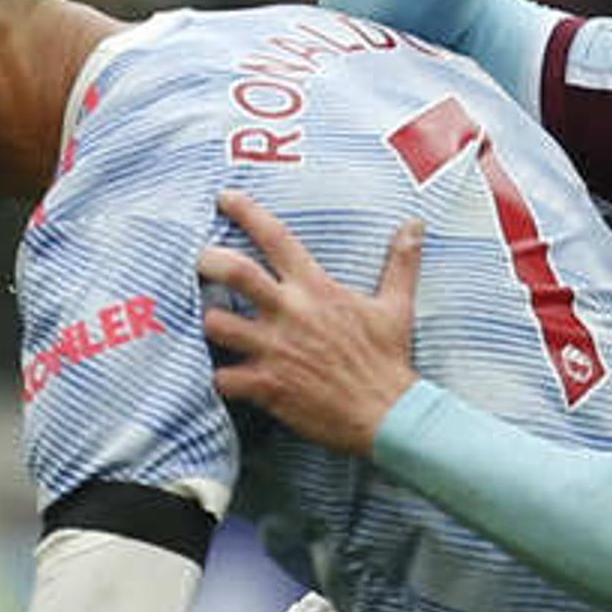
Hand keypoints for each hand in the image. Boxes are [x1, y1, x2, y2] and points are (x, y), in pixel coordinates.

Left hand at [202, 189, 423, 454]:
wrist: (386, 413)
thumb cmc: (389, 359)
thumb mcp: (397, 305)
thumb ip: (400, 262)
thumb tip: (415, 226)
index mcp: (316, 288)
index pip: (276, 237)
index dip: (245, 211)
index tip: (224, 198)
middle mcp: (290, 312)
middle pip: (234, 271)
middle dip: (208, 260)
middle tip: (197, 260)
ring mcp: (274, 349)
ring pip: (217, 323)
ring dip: (209, 322)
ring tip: (211, 322)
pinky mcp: (266, 385)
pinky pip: (222, 377)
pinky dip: (217, 376)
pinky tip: (222, 375)